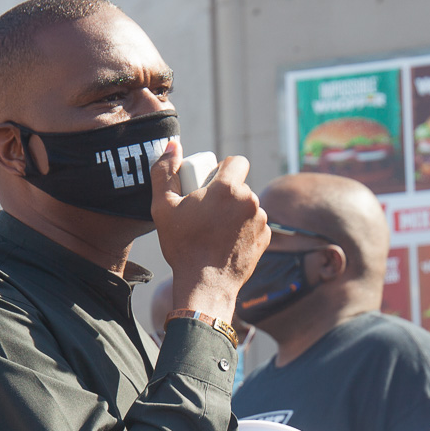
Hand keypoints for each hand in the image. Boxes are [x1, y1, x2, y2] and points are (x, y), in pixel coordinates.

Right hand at [150, 144, 268, 320]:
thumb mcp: (163, 207)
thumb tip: (173, 146)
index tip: (211, 184)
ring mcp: (261, 220)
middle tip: (207, 211)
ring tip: (216, 229)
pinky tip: (228, 241)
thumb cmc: (183, 245)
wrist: (206, 284)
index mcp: (228, 188)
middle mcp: (250, 200)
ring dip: (236, 211)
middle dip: (226, 193)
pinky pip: (256, 224)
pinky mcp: (266, 238)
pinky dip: (245, 229)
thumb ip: (165, 171)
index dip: (224, 169)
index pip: (237, 161)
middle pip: (241, 186)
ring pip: (249, 205)